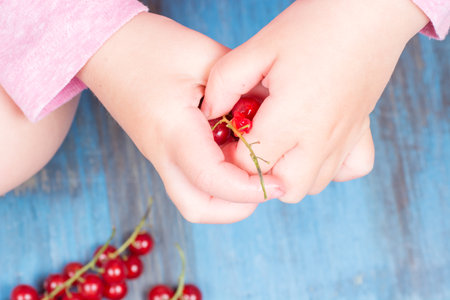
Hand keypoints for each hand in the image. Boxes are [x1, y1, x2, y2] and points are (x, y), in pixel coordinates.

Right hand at [77, 13, 283, 222]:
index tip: (279, 181)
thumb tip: (275, 113)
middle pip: (199, 207)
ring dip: (227, 199)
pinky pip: (190, 182)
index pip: (212, 179)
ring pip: (193, 200)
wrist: (105, 50)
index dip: (250, 189)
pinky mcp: (162, 152)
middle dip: (238, 206)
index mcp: (172, 131)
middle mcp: (162, 153)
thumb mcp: (205, 58)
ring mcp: (158, 156)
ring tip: (252, 173)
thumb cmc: (151, 46)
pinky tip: (233, 157)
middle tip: (266, 183)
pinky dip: (216, 183)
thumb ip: (242, 88)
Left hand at [202, 0, 427, 202]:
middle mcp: (319, 139)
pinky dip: (330, 168)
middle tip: (249, 144)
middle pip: (279, 188)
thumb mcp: (258, 48)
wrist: (368, 12)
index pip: (248, 165)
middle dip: (256, 175)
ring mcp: (344, 139)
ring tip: (278, 142)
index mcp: (290, 119)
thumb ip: (225, 84)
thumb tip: (211, 113)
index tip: (225, 137)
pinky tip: (314, 144)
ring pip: (312, 186)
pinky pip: (349, 170)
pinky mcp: (362, 132)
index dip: (228, 157)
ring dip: (288, 173)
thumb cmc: (311, 25)